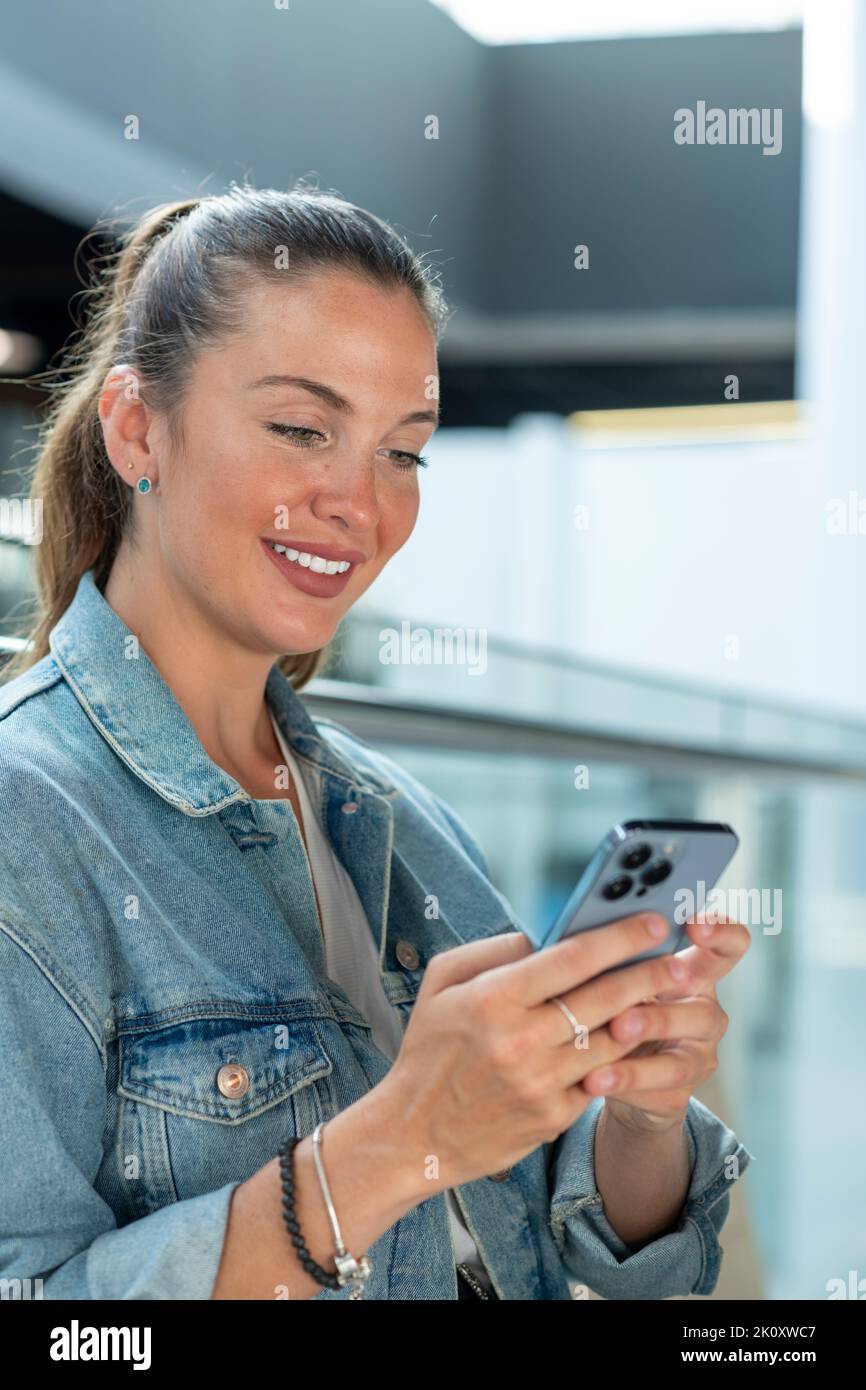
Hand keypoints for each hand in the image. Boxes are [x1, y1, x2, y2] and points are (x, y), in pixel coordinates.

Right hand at [378, 911, 704, 1196]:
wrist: (415, 1133)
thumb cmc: (429, 1050)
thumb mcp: (442, 983)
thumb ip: (492, 951)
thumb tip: (542, 939)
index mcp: (493, 998)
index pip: (572, 958)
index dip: (620, 937)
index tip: (652, 923)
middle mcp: (521, 1039)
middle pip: (605, 997)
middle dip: (651, 972)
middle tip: (679, 958)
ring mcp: (541, 1082)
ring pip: (613, 1039)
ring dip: (647, 1015)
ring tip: (671, 995)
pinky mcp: (553, 1118)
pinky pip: (600, 1078)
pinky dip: (621, 1057)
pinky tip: (639, 1040)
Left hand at [581, 915, 750, 1133]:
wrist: (604, 1069)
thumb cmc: (607, 1004)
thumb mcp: (612, 975)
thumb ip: (608, 955)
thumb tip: (566, 934)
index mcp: (695, 972)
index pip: (730, 947)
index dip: (722, 933)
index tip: (693, 924)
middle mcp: (704, 1013)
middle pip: (704, 1010)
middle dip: (661, 1013)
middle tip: (621, 1013)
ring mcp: (696, 1056)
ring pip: (680, 1057)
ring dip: (642, 1051)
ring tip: (609, 1038)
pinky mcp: (678, 1093)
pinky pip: (656, 1089)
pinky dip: (623, 1081)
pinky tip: (593, 1078)